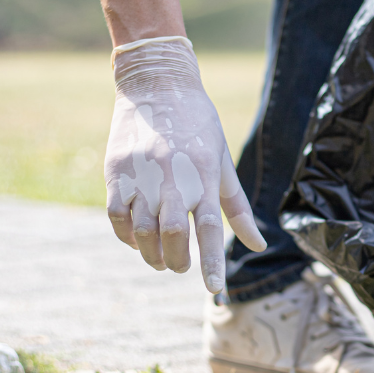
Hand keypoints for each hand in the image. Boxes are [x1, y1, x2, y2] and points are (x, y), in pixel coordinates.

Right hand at [105, 37, 265, 292]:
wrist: (158, 83)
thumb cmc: (199, 126)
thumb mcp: (222, 162)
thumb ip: (237, 207)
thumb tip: (258, 245)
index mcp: (203, 174)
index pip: (210, 227)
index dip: (212, 261)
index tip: (214, 288)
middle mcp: (172, 176)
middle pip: (173, 235)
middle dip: (178, 262)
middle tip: (181, 267)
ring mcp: (141, 174)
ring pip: (141, 231)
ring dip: (151, 255)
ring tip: (160, 260)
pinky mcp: (115, 171)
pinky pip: (116, 216)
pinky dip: (126, 236)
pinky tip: (136, 240)